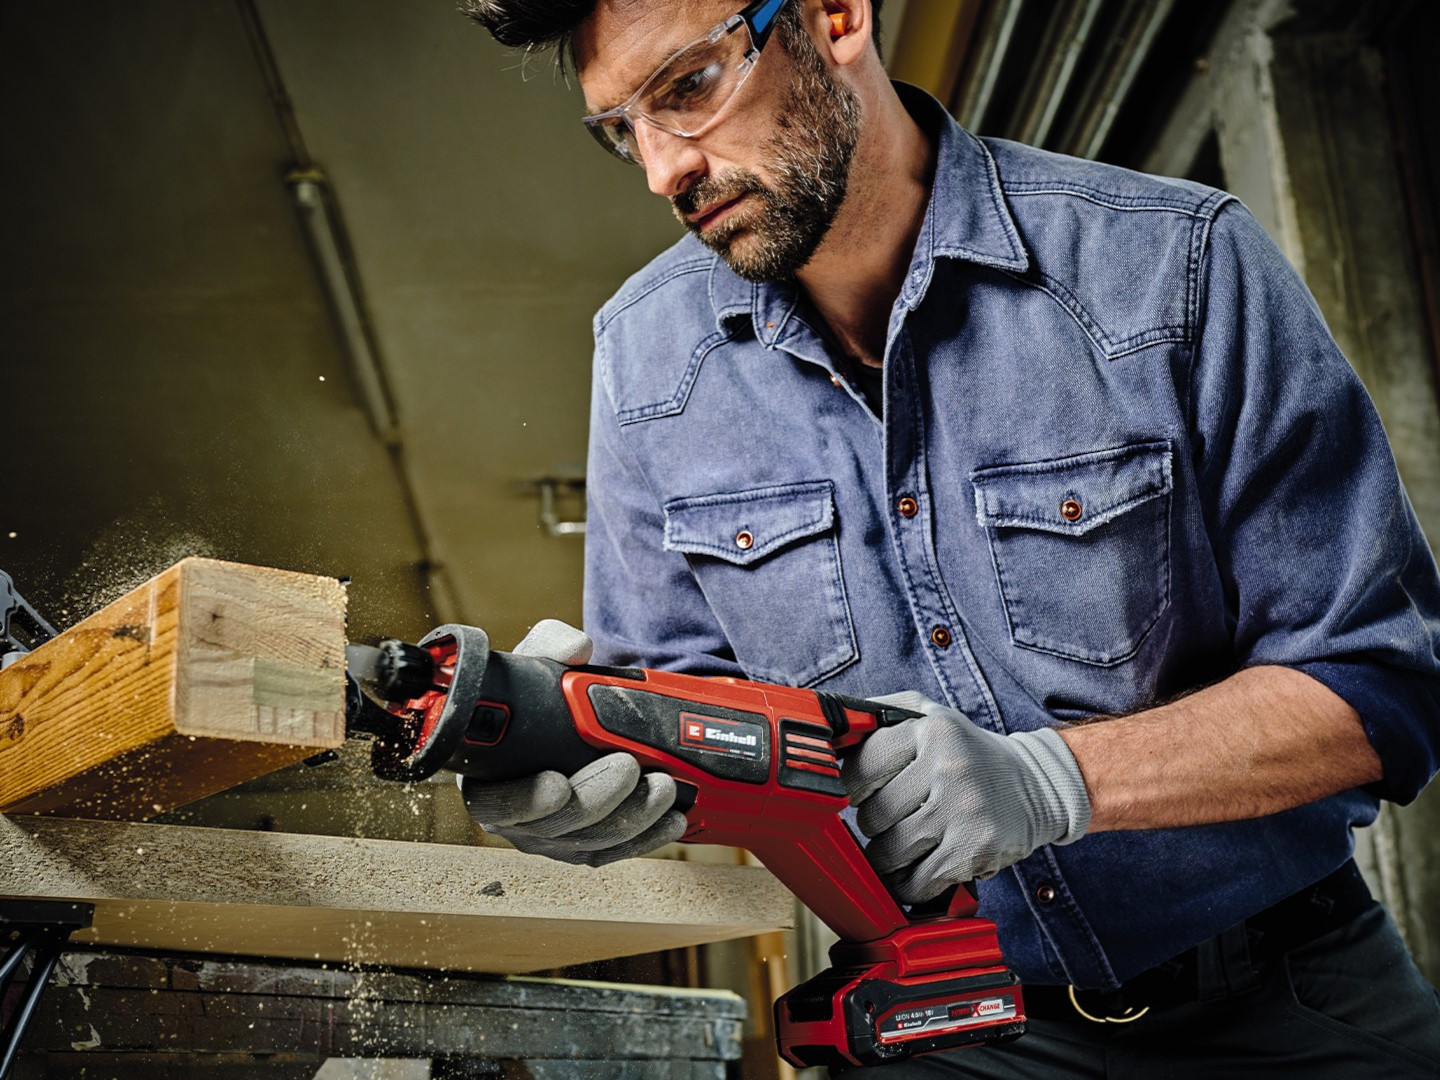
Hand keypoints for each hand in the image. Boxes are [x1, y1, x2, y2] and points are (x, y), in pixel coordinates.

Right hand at [458, 619, 687, 866]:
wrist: (569, 718)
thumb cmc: (540, 695)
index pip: (494, 803)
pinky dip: (646, 837)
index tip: (557, 782)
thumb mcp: (538, 661)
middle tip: (629, 766)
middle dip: (597, 800)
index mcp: (487, 777)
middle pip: (553, 827)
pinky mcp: (586, 845)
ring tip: (663, 787)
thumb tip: (576, 647)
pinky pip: (615, 851)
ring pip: (590, 843)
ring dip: (631, 819)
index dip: (523, 800)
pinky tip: (672, 820)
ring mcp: (552, 836)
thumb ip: (550, 645)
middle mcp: (515, 816)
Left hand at [840, 692, 1090, 902]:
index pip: (861, 767)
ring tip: (902, 845)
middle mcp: (948, 765)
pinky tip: (915, 871)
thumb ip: (876, 714)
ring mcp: (964, 809)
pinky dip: (907, 884)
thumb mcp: (928, 714)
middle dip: (874, 824)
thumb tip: (824, 727)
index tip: (860, 794)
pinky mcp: (975, 848)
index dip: (852, 789)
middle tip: (892, 819)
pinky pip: (917, 881)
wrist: (1036, 785)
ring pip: (890, 852)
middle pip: (873, 815)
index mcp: (931, 728)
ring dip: (887, 858)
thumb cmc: (968, 752)